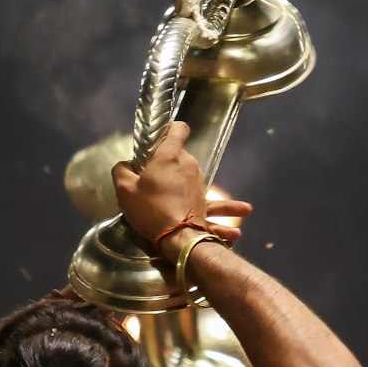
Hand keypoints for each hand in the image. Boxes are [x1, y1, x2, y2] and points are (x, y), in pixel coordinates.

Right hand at [111, 122, 251, 255]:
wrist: (178, 237)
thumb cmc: (150, 209)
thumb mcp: (125, 190)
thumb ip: (122, 171)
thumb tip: (126, 165)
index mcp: (170, 156)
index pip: (177, 130)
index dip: (171, 129)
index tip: (163, 136)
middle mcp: (190, 165)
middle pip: (180, 157)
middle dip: (169, 166)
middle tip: (153, 181)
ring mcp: (202, 185)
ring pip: (194, 180)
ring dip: (188, 187)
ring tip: (175, 200)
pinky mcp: (207, 204)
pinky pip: (217, 206)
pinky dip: (229, 209)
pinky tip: (245, 210)